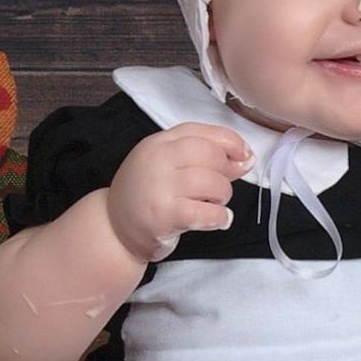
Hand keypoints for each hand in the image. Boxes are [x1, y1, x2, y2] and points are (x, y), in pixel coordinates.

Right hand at [107, 122, 253, 262]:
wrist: (114, 228)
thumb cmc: (146, 195)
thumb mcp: (170, 167)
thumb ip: (206, 159)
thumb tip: (247, 158)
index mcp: (158, 143)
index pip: (201, 132)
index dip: (230, 141)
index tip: (244, 154)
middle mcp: (158, 160)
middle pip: (210, 154)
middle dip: (226, 171)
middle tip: (220, 187)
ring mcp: (160, 187)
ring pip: (213, 182)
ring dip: (222, 195)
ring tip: (213, 204)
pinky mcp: (165, 215)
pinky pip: (207, 212)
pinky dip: (220, 217)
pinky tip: (217, 219)